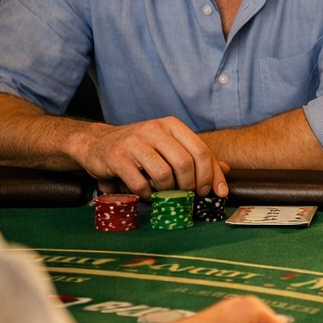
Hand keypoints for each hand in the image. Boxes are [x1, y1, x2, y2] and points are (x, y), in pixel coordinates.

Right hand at [70, 116, 228, 198]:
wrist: (96, 143)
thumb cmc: (139, 147)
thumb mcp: (168, 146)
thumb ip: (195, 156)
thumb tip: (226, 170)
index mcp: (172, 125)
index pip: (201, 150)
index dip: (210, 174)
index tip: (211, 191)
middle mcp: (155, 129)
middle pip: (185, 163)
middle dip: (191, 186)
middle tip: (189, 196)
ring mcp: (135, 142)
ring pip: (164, 174)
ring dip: (168, 191)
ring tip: (167, 195)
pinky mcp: (117, 158)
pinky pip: (140, 183)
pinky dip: (148, 195)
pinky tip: (148, 195)